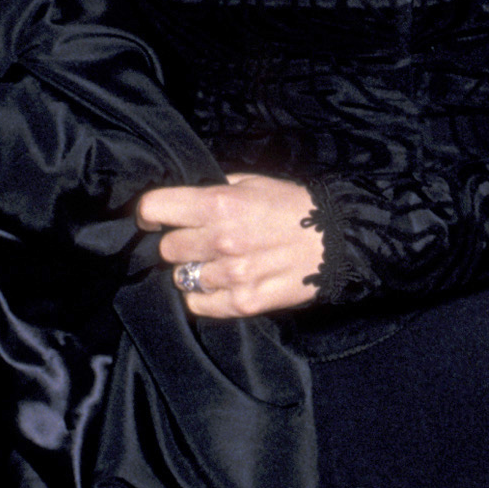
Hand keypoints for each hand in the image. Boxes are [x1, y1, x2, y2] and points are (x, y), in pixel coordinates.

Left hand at [136, 173, 323, 317]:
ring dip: (195, 271)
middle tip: (199, 242)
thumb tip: (182, 198)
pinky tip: (222, 285)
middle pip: (167, 248)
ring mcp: (232, 275)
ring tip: (217, 264)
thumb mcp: (253, 182)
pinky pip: (199, 305)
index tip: (154, 219)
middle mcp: (221, 239)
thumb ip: (214, 188)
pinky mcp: (244, 302)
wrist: (339, 239)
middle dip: (180, 244)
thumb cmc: (295, 206)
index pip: (155, 208)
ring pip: (181, 278)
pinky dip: (205, 297)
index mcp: (219, 203)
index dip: (149, 213)